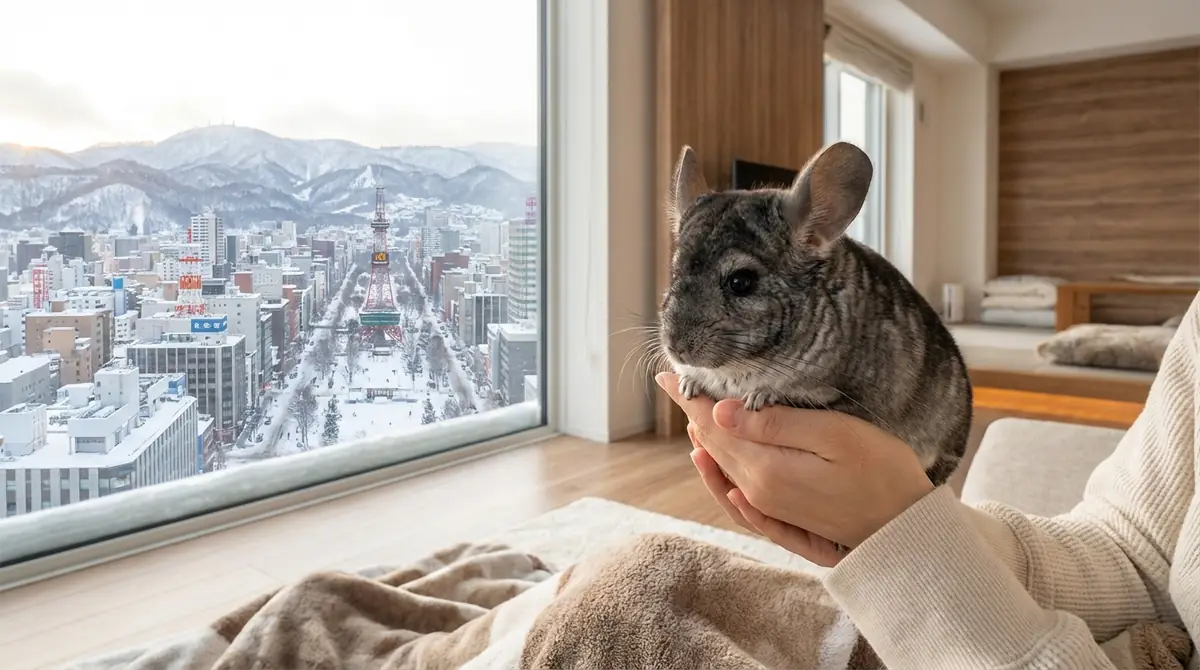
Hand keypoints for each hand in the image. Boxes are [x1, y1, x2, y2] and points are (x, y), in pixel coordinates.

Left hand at [658, 372, 934, 565]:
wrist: (906, 532)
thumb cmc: (883, 474)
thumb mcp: (835, 435)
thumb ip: (776, 423)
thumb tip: (719, 412)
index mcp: (765, 469)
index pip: (713, 425)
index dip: (689, 397)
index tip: (667, 373)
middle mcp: (757, 492)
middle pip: (713, 444)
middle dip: (692, 412)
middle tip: (673, 382)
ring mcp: (768, 508)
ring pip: (721, 467)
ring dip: (703, 439)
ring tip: (690, 413)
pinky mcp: (782, 517)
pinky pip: (734, 494)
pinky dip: (716, 474)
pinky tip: (711, 463)